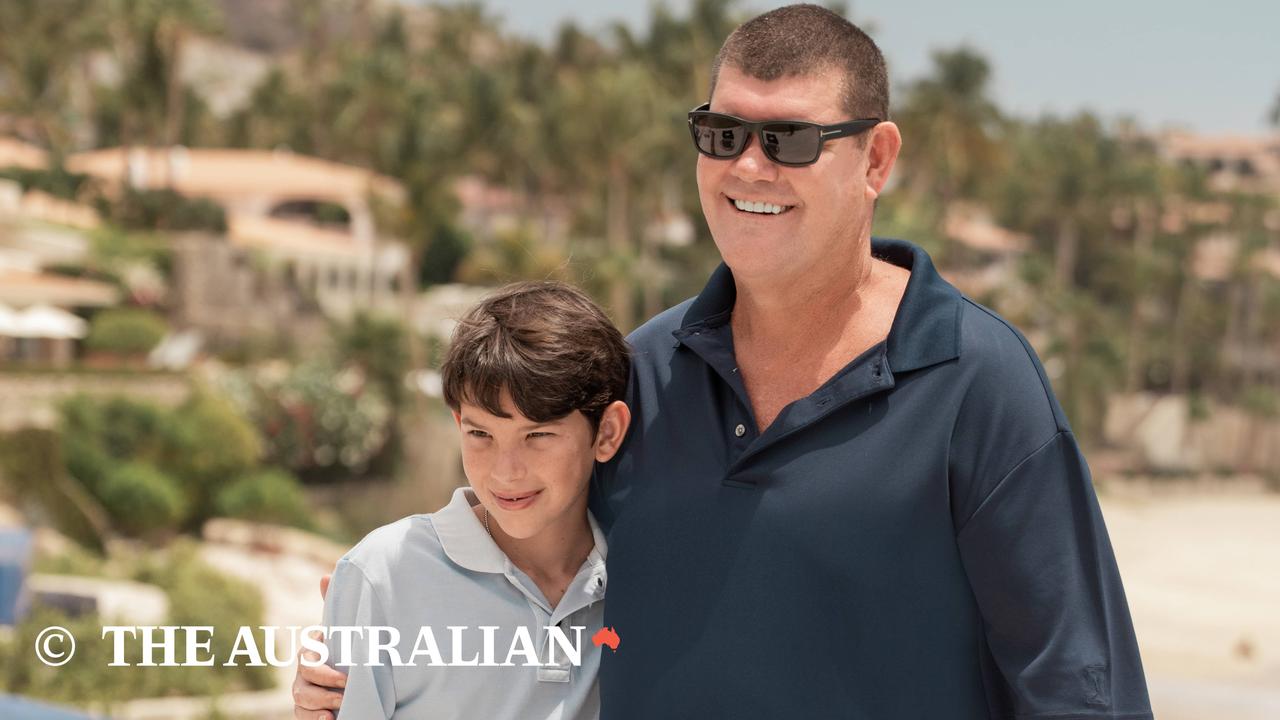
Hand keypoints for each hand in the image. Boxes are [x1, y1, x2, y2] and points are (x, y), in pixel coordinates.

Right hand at [293, 575, 341, 718]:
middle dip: (324, 689)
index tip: (348, 678)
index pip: (308, 660)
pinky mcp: (307, 710)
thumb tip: (325, 576)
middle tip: (347, 693)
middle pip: (303, 683)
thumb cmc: (350, 648)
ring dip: (320, 705)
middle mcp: (304, 672)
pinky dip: (315, 719)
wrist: (356, 676)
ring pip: (301, 700)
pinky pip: (302, 716)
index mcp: (313, 651)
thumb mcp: (347, 629)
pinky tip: (330, 719)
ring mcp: (303, 692)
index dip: (325, 671)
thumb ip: (335, 606)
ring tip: (340, 707)